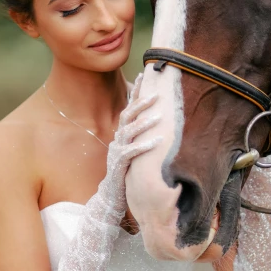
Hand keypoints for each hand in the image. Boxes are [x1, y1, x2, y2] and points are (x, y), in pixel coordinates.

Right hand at [98, 76, 161, 218]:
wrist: (111, 196)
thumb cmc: (126, 172)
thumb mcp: (133, 150)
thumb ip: (140, 136)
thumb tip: (157, 119)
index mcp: (121, 134)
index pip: (128, 108)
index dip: (135, 92)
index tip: (143, 75)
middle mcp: (117, 139)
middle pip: (127, 116)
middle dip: (141, 103)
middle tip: (157, 94)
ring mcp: (117, 151)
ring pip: (129, 132)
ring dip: (144, 123)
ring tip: (159, 116)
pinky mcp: (119, 165)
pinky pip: (132, 153)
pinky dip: (145, 146)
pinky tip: (157, 142)